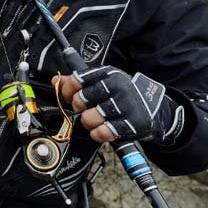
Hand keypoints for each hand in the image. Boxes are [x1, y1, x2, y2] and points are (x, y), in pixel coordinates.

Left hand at [53, 66, 167, 142]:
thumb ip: (77, 81)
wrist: (152, 106)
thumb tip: (56, 81)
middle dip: (77, 106)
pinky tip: (98, 131)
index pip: (79, 79)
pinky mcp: (132, 124)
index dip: (68, 90)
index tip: (69, 95)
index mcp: (108, 74)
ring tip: (91, 120)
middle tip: (82, 109)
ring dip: (87, 121)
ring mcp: (126, 105)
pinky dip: (97, 134)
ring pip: (91, 117)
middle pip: (82, 99)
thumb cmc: (121, 94)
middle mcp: (118, 87)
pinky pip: (105, 132)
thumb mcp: (102, 81)